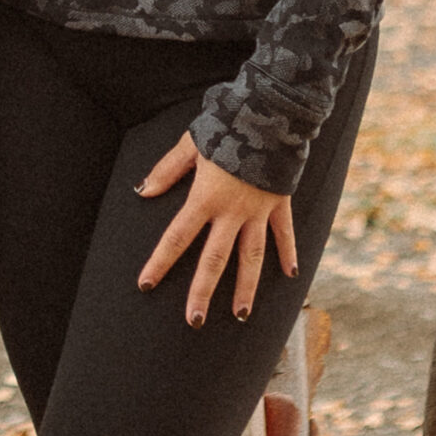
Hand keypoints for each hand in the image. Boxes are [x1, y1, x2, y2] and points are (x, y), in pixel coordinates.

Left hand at [135, 131, 296, 327]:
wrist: (271, 114)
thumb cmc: (227, 125)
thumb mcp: (191, 144)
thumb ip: (167, 170)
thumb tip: (143, 191)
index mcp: (205, 198)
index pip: (176, 237)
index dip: (160, 262)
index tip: (146, 284)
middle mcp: (232, 211)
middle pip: (214, 259)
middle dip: (203, 292)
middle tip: (194, 321)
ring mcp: (259, 210)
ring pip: (251, 256)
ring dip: (246, 287)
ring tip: (240, 315)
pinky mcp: (280, 202)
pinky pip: (284, 233)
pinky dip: (288, 253)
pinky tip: (291, 275)